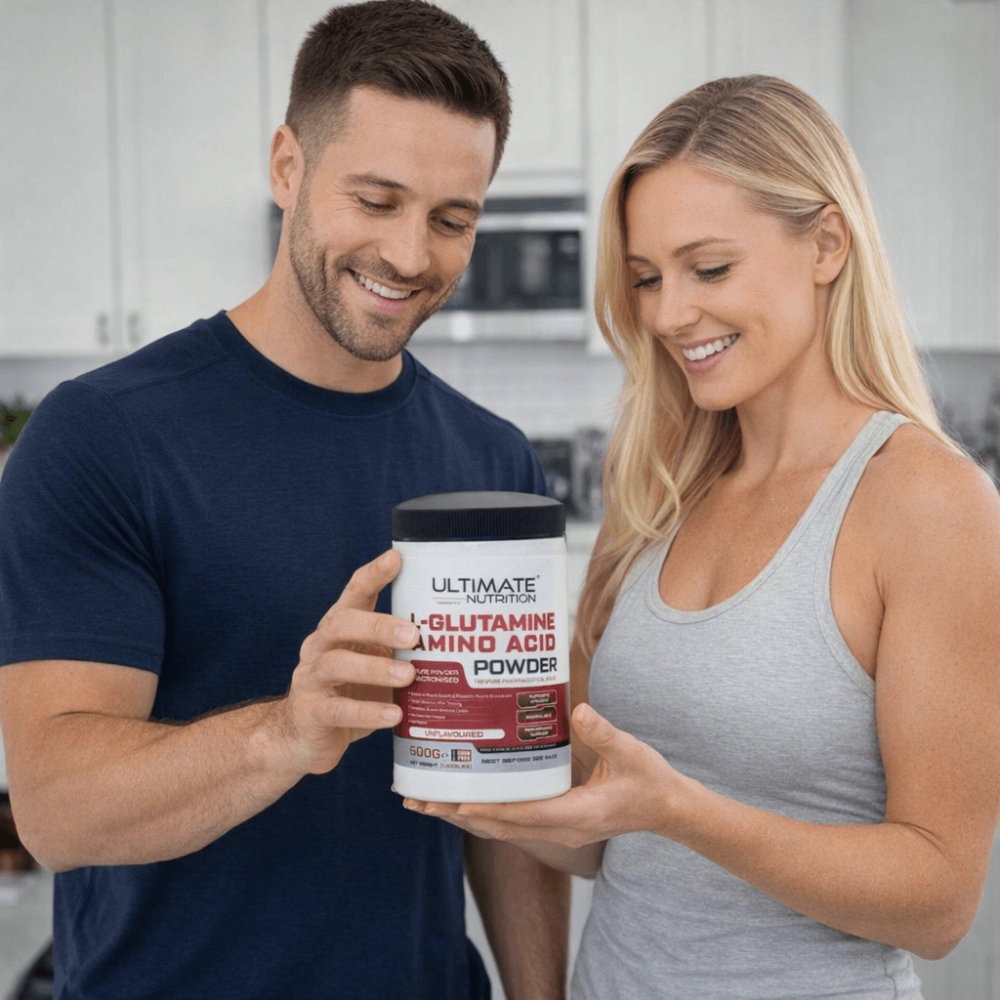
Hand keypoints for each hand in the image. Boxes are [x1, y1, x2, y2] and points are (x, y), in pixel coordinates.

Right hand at [276, 549, 416, 774]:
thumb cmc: (350, 694)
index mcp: (338, 630)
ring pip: (337, 664)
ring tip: (408, 676)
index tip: (395, 558)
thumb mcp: (372, 664)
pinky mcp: (310, 713)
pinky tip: (394, 714)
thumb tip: (453, 639)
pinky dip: (367, 712)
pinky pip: (338, 710)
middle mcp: (319, 647)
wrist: (304, 739)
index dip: (373, 575)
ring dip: (376, 669)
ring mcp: (310, 679)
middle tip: (414, 635)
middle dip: (378, 626)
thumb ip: (399, 650)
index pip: (354, 594)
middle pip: (341, 623)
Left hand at [404, 704, 687, 848]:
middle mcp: (561, 829)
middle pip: (499, 827)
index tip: (455, 803)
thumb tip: (579, 710)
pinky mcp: (554, 822)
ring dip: (461, 816)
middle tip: (417, 800)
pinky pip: (509, 822)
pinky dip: (481, 813)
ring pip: (499, 829)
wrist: (666, 808)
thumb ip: (604, 734)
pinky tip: (459, 800)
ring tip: (423, 801)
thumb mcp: (632, 752)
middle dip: (457, 814)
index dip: (488, 810)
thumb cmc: (650, 779)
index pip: (524, 816)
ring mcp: (556, 829)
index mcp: (578, 815)